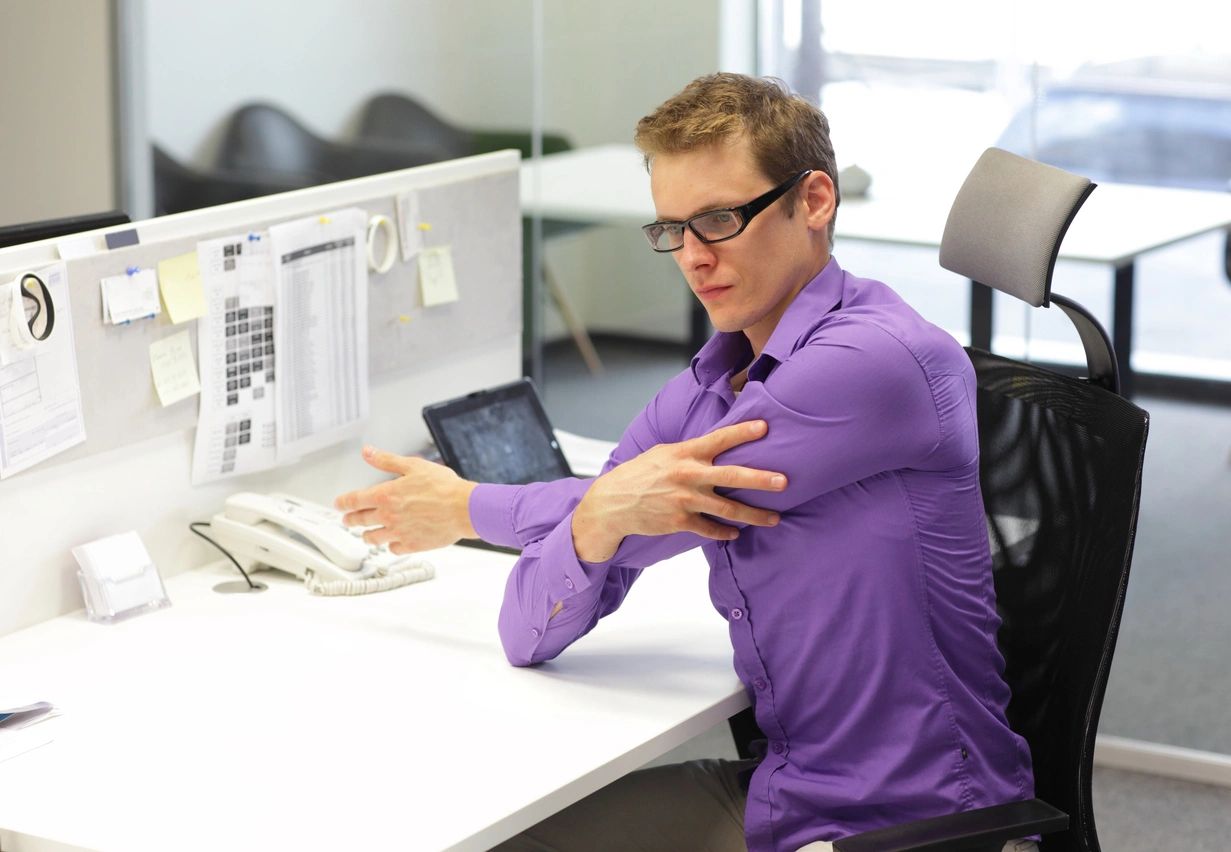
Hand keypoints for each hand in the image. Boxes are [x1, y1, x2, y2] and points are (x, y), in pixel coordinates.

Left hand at [334, 446, 477, 553]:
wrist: (464, 509)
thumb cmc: (443, 487)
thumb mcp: (413, 466)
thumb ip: (386, 460)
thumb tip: (368, 452)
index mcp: (385, 495)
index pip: (355, 500)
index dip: (344, 502)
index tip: (339, 504)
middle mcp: (388, 515)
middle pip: (360, 520)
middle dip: (351, 520)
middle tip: (347, 520)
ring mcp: (398, 532)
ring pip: (373, 538)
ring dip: (367, 535)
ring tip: (366, 535)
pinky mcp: (411, 545)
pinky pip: (393, 549)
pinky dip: (391, 546)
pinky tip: (393, 542)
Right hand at [571, 420, 785, 562]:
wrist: (613, 503)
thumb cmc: (640, 473)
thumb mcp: (663, 453)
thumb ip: (690, 451)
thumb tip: (716, 445)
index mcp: (684, 453)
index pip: (719, 439)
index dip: (742, 432)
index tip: (765, 427)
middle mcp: (688, 475)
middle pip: (732, 476)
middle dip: (761, 479)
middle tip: (784, 482)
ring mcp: (685, 500)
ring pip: (728, 508)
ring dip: (754, 514)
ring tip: (775, 518)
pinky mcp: (680, 522)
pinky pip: (710, 529)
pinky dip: (725, 532)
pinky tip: (737, 533)